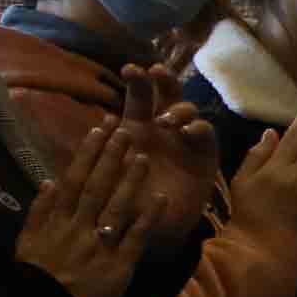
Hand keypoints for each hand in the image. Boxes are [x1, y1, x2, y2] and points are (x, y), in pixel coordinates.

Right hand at [10, 121, 150, 296]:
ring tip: (144, 157)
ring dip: (131, 181)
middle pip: (97, 186)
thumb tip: (49, 181)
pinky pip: (134, 239)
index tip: (99, 130)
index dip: (88, 153)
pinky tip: (160, 199)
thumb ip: (38, 211)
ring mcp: (99, 245)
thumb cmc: (32, 277)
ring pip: (117, 207)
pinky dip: (147, 219)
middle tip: (126, 130)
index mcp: (56, 221)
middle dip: (111, 157)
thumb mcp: (25, 241)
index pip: (74, 179)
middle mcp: (78, 227)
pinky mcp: (118, 265)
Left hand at [110, 66, 216, 242]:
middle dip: (163, 80)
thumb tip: (90, 134)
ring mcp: (185, 140)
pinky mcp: (206, 156)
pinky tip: (189, 131)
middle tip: (156, 71)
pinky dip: (199, 129)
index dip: (136, 82)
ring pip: (188, 110)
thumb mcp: (107, 180)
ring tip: (168, 119)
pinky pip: (206, 136)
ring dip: (179, 109)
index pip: (138, 98)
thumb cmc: (126, 201)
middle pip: (167, 94)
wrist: (152, 229)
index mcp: (136, 129)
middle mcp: (162, 128)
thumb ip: (99, 161)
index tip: (130, 68)